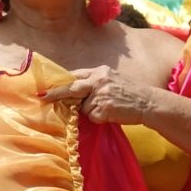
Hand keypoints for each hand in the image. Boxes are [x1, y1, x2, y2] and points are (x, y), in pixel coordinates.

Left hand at [43, 65, 160, 126]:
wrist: (148, 103)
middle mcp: (99, 80)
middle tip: (42, 97)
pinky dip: (99, 118)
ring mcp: (101, 94)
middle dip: (55, 94)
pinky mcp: (104, 108)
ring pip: (83, 108)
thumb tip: (72, 93)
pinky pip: (92, 117)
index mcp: (100, 71)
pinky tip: (112, 114)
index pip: (74, 76)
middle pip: (71, 88)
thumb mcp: (112, 81)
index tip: (45, 89)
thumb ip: (93, 84)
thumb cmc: (130, 94)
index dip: (60, 83)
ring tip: (109, 108)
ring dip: (91, 112)